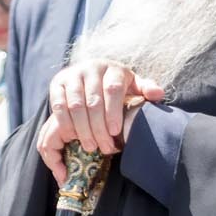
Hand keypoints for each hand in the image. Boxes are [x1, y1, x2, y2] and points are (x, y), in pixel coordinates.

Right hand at [39, 61, 162, 183]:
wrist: (93, 74)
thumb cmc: (118, 86)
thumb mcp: (134, 86)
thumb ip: (146, 89)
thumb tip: (158, 94)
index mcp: (112, 69)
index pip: (112, 89)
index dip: (113, 112)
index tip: (115, 132)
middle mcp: (90, 68)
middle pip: (93, 101)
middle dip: (98, 127)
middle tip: (104, 147)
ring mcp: (71, 75)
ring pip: (75, 105)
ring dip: (82, 129)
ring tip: (90, 146)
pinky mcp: (57, 83)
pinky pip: (58, 106)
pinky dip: (65, 124)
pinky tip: (73, 137)